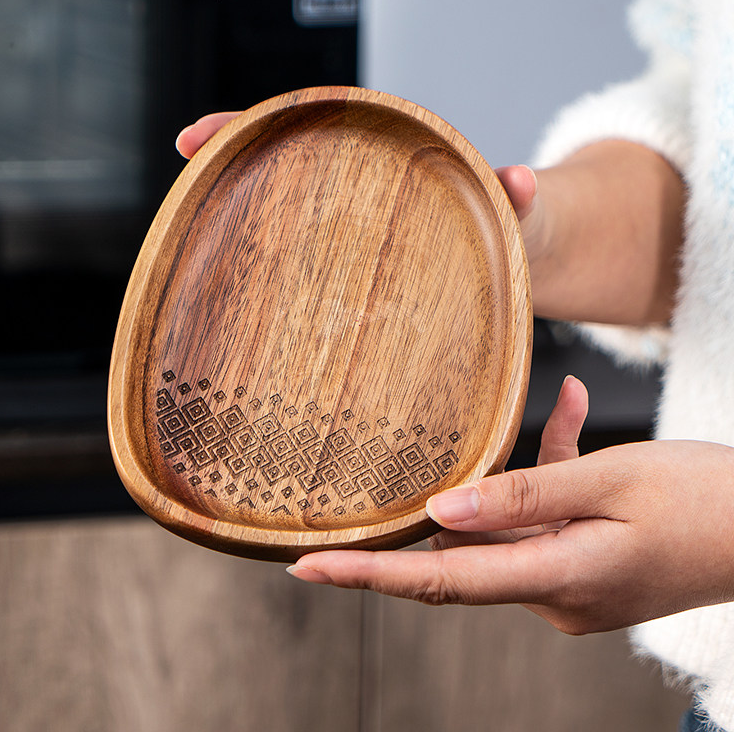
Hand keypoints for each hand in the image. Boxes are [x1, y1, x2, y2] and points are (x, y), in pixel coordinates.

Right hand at [174, 117, 548, 275]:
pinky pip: (316, 269)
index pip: (318, 130)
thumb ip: (517, 198)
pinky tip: (249, 294)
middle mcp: (367, 194)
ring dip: (246, 216)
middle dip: (235, 157)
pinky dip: (279, 275)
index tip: (206, 131)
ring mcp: (361, 234)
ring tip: (200, 227)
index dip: (260, 127)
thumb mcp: (519, 213)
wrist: (525, 261)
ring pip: (294, 216)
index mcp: (394, 167)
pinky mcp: (364, 276)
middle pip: (289, 165)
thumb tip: (518, 179)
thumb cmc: (518, 228)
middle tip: (190, 155)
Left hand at [287, 379, 733, 634]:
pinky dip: (547, 476)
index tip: (308, 568)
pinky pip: (541, 520)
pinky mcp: (584, 564)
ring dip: (512, 475)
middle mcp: (556, 593)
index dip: (369, 575)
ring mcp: (570, 583)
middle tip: (333, 528)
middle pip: (461, 557)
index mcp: (560, 577)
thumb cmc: (706, 499)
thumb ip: (526, 495)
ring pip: (507, 524)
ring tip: (564, 409)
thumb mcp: (615, 481)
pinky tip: (573, 412)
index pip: (439, 581)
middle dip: (409, 534)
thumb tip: (444, 510)